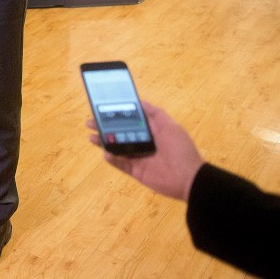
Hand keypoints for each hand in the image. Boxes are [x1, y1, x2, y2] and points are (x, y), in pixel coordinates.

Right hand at [86, 101, 204, 201]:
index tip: (103, 108)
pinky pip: (121, 164)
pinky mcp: (136, 171)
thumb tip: (140, 101)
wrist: (190, 178)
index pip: (129, 120)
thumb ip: (155, 114)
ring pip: (116, 147)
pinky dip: (112, 159)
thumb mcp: (171, 126)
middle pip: (119, 133)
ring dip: (103, 142)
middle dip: (104, 127)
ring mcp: (138, 157)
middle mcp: (142, 143)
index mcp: (150, 131)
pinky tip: (106, 153)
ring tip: (92, 137)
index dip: (116, 114)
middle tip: (90, 123)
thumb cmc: (181, 149)